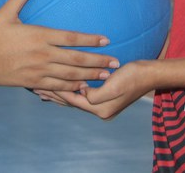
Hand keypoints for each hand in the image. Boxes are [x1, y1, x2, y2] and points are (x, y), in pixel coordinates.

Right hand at [0, 0, 118, 90]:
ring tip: (107, 76)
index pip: (71, 38)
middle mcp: (42, 55)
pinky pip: (58, 87)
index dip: (90, 39)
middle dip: (98, 62)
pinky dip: (73, 87)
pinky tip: (84, 87)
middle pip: (76, 60)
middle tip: (116, 62)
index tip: (106, 40)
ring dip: (90, 76)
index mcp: (38, 36)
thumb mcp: (4, 13)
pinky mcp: (34, 83)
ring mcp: (39, 71)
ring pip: (71, 75)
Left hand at [34, 61, 152, 119]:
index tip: (38, 84)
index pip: (71, 100)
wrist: (150, 74)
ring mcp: (101, 104)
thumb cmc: (133, 76)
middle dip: (52, 93)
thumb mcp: (114, 86)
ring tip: (41, 89)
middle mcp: (99, 109)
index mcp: (100, 109)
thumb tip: (81, 93)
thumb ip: (95, 94)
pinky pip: (80, 94)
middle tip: (33, 87)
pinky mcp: (103, 96)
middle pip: (70, 102)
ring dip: (58, 92)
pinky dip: (69, 90)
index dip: (55, 91)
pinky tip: (62, 85)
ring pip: (73, 98)